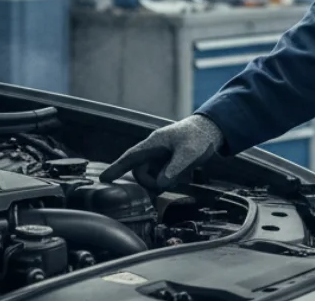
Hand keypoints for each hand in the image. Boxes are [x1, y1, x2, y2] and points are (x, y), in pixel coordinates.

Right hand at [99, 114, 223, 191]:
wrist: (212, 130)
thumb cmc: (199, 137)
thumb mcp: (189, 152)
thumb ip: (175, 168)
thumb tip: (160, 185)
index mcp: (154, 143)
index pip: (130, 157)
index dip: (116, 168)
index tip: (103, 179)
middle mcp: (154, 150)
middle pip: (140, 172)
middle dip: (149, 182)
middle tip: (167, 183)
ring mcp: (160, 157)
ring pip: (151, 176)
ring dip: (160, 182)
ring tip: (178, 177)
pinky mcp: (168, 163)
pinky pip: (160, 176)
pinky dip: (167, 180)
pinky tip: (181, 176)